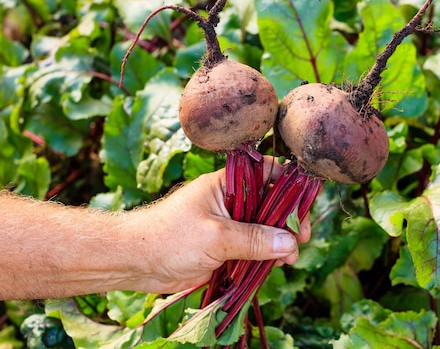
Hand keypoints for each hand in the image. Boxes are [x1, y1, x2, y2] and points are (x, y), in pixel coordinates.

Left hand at [126, 157, 311, 294]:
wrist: (136, 262)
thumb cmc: (170, 238)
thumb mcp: (216, 237)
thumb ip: (254, 239)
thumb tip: (289, 242)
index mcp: (226, 183)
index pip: (266, 173)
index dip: (288, 188)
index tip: (303, 209)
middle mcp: (230, 200)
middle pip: (269, 204)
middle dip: (287, 222)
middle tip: (300, 240)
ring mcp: (227, 224)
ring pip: (263, 229)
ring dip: (278, 242)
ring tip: (288, 260)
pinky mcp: (224, 246)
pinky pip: (252, 248)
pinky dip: (265, 257)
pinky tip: (275, 266)